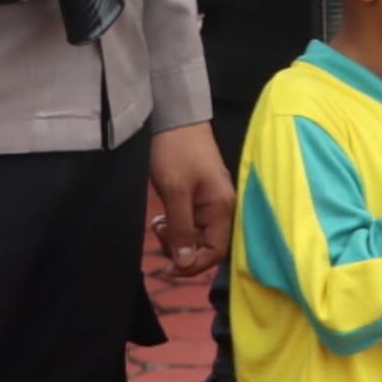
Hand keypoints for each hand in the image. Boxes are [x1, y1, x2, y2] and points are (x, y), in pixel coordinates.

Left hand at [149, 122, 235, 277]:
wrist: (174, 114)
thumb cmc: (176, 150)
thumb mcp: (175, 192)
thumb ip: (182, 229)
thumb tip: (185, 263)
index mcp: (223, 206)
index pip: (215, 251)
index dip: (192, 265)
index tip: (167, 267)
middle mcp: (222, 205)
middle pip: (207, 245)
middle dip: (181, 249)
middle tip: (159, 234)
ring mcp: (211, 198)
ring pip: (197, 234)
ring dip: (176, 237)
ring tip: (158, 224)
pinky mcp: (200, 193)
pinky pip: (191, 221)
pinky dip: (176, 224)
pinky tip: (162, 217)